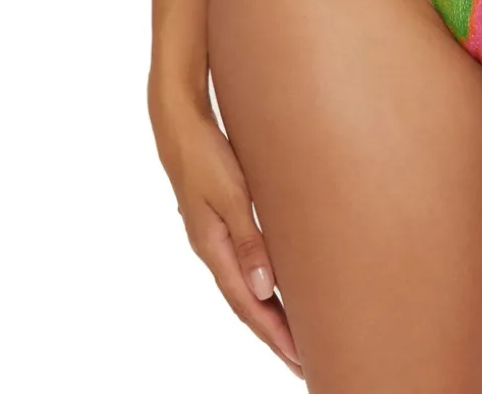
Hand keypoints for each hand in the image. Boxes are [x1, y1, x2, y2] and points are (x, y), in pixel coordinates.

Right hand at [150, 88, 303, 378]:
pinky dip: (262, 282)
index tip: (299, 360)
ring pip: (246, 285)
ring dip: (270, 310)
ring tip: (295, 332)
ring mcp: (215, 235)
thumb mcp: (231, 195)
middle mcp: (213, 248)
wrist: (178, 120)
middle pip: (247, 303)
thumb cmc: (206, 153)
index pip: (248, 304)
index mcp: (213, 248)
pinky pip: (244, 261)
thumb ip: (249, 240)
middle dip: (274, 333)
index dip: (274, 334)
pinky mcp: (221, 218)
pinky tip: (276, 283)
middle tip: (303, 361)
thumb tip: (265, 289)